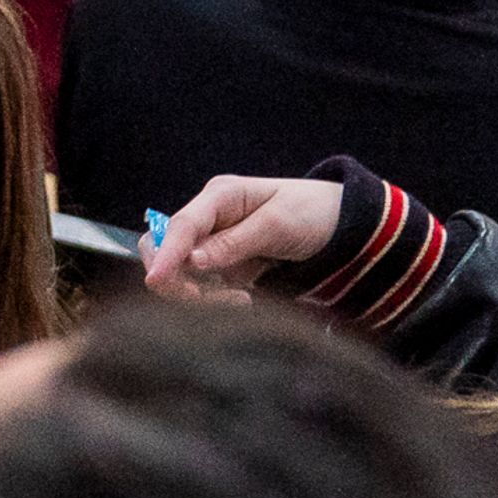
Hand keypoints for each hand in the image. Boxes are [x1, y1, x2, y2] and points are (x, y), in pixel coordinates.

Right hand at [141, 173, 340, 300]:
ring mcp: (213, 240)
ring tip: (241, 301)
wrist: (342, 224)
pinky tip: (243, 299)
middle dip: (176, 276)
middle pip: (167, 247)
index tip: (155, 281)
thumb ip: (235, 243)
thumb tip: (192, 261)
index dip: (165, 254)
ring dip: (199, 292)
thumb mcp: (278, 225)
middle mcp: (209, 217)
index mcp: (220, 196)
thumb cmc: (312, 213)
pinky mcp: (223, 262)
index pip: (181, 225)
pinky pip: (202, 283)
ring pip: (181, 270)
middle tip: (204, 298)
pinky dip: (214, 297)